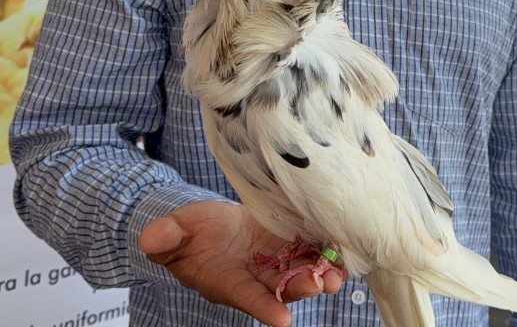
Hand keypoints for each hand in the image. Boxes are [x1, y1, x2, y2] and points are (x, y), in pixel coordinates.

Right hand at [139, 200, 342, 326]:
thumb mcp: (173, 231)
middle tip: (322, 285)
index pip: (245, 296)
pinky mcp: (288, 243)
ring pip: (300, 273)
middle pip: (281, 289)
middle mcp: (254, 277)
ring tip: (339, 273)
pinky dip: (325, 252)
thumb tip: (149, 238)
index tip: (282, 321)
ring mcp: (274, 261)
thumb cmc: (188, 232)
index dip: (263, 307)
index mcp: (225, 280)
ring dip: (321, 274)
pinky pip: (309, 251)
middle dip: (302, 288)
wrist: (208, 224)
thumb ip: (166, 236)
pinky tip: (343, 249)